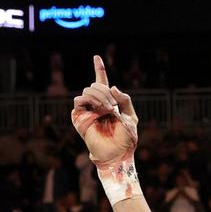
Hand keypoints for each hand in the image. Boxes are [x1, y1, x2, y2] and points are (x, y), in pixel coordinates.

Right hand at [72, 55, 138, 175]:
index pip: (102, 83)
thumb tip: (112, 87)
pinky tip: (99, 109)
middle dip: (105, 91)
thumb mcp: (131, 117)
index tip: (97, 57)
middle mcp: (97, 105)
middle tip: (113, 105)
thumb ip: (125, 100)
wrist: (118, 154)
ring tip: (108, 109)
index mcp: (109, 103)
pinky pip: (78, 100)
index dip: (99, 69)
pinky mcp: (79, 117)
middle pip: (95, 85)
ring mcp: (87, 111)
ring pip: (87, 90)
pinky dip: (89, 100)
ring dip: (99, 96)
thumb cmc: (126, 139)